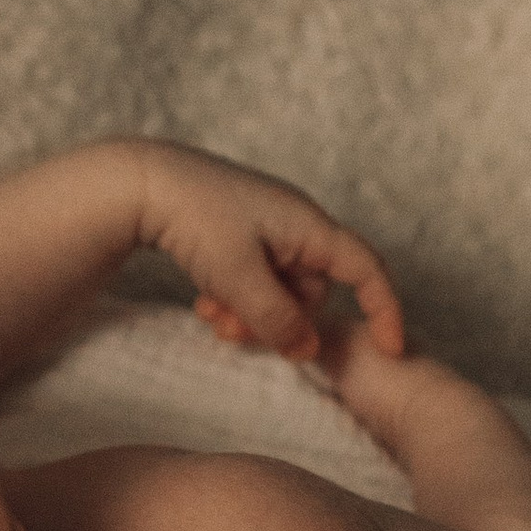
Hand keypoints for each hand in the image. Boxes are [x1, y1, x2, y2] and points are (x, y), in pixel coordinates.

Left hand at [134, 144, 407, 362]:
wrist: (141, 179)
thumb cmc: (194, 218)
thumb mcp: (238, 278)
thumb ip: (277, 319)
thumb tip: (306, 350)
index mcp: (308, 226)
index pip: (366, 270)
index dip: (384, 310)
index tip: (390, 350)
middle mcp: (295, 222)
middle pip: (312, 290)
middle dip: (279, 320)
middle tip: (232, 334)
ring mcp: (267, 225)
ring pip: (278, 288)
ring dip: (250, 312)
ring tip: (211, 317)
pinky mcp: (239, 230)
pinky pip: (254, 275)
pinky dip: (235, 295)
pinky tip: (203, 302)